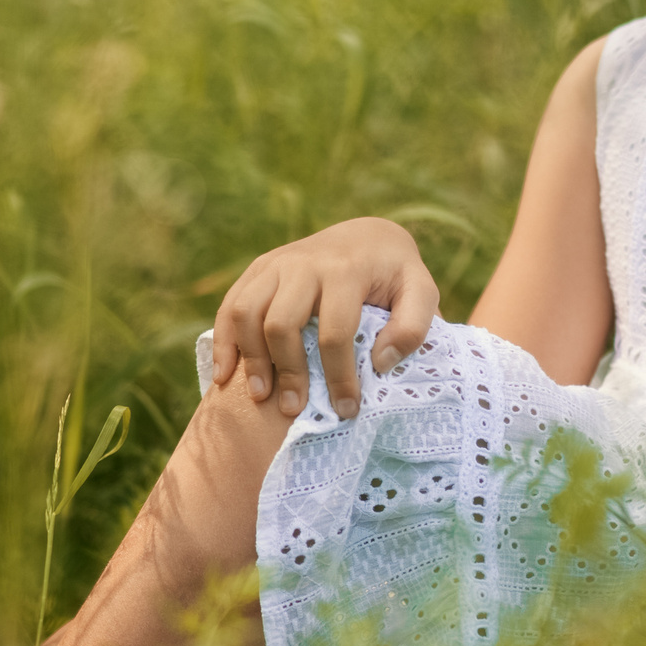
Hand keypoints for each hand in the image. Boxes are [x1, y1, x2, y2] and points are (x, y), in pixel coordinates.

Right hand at [211, 217, 437, 419]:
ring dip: (250, 359)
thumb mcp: (421, 291)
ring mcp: (276, 263)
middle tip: (294, 409)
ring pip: (246, 313)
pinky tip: (225, 375)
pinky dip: (224, 341)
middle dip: (287, 371)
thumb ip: (413, 326)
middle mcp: (304, 263)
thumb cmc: (395, 275)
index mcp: (345, 270)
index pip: (335, 332)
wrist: (367, 235)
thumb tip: (379, 363)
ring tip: (262, 396)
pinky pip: (230, 304)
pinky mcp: (259, 268)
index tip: (346, 409)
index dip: (339, 376)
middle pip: (281, 324)